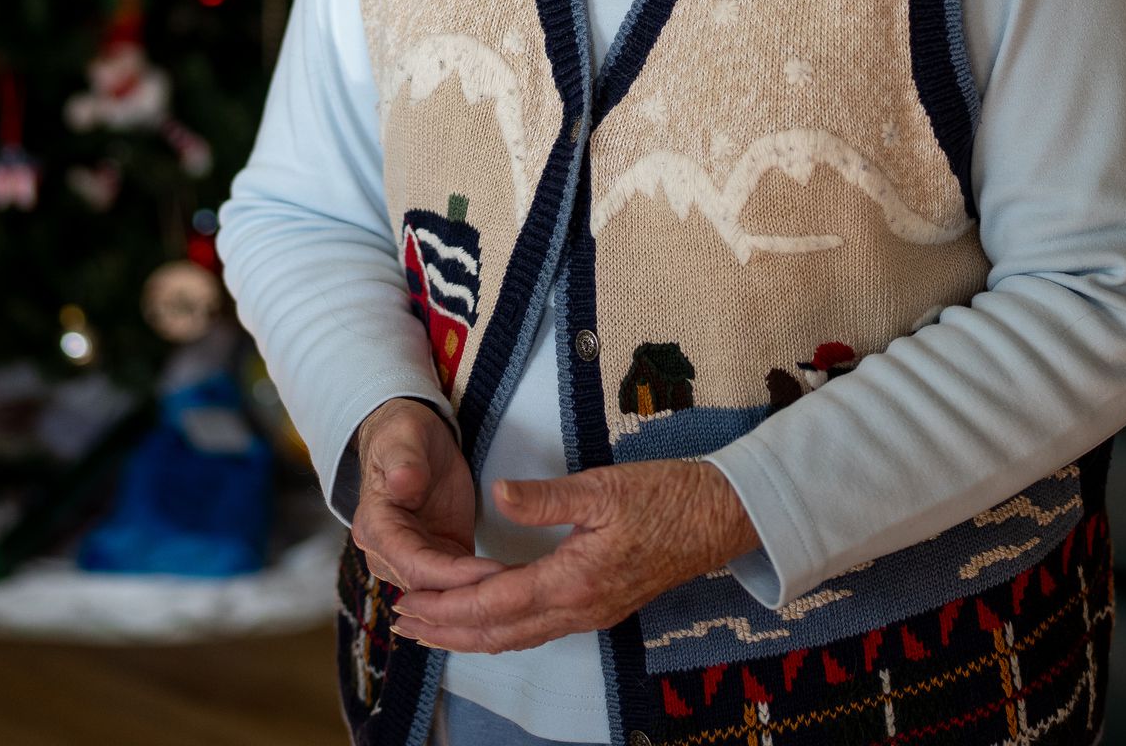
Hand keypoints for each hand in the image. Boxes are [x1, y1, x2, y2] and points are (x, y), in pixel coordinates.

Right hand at [351, 398, 502, 592]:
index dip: (452, 575)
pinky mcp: (440, 557)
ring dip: (482, 595)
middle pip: (429, 589)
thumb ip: (404, 460)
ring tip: (525, 590)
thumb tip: (402, 482)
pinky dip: (486, 587)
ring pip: (445, 594)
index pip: (412, 564)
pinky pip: (460, 582)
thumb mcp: (404, 436)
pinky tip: (518, 585)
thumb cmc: (403, 434)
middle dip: (473, 592)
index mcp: (376, 526)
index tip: (491, 572)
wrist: (411, 441)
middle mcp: (388, 553)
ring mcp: (414, 559)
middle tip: (520, 589)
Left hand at [393, 461, 759, 654]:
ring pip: (519, 638)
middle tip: (403, 625)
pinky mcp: (601, 607)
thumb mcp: (604, 486)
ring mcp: (592, 613)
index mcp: (575, 579)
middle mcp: (580, 608)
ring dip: (470, 637)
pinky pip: (540, 631)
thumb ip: (546, 497)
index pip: (495, 603)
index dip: (447, 607)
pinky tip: (487, 623)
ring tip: (431, 631)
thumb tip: (496, 495)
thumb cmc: (668, 496)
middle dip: (447, 632)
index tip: (409, 602)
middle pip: (499, 633)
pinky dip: (502, 631)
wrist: (722, 517)